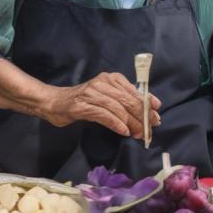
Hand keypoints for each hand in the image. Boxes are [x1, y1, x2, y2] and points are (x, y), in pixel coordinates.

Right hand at [44, 72, 161, 138]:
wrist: (55, 102)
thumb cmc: (84, 101)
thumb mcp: (107, 96)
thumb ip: (125, 100)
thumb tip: (147, 111)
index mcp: (112, 79)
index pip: (134, 91)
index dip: (147, 103)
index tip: (157, 113)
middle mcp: (103, 83)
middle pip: (128, 100)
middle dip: (142, 115)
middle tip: (151, 128)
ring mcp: (92, 93)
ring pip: (118, 109)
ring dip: (132, 123)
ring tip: (140, 133)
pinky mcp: (83, 106)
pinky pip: (104, 115)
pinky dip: (117, 124)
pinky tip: (125, 132)